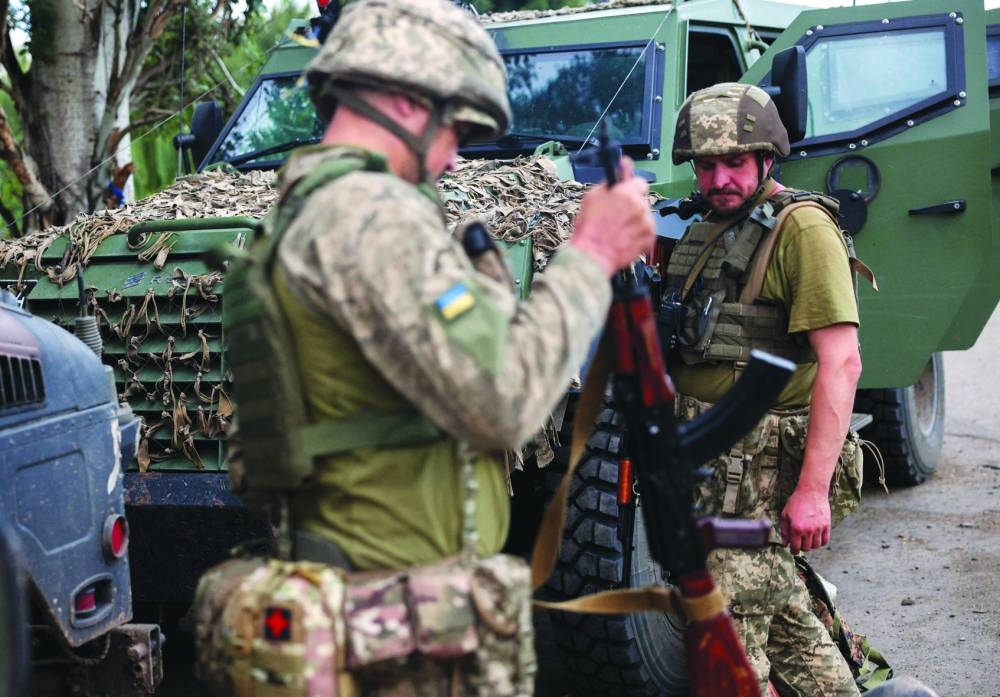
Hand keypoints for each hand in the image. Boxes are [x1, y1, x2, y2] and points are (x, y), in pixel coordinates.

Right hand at [570, 157, 655, 276]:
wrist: (593, 256)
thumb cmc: (590, 229)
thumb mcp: (593, 197)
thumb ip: (611, 180)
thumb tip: (623, 164)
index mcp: (627, 193)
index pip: (639, 182)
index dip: (629, 188)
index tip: (625, 192)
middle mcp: (640, 206)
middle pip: (641, 200)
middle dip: (631, 205)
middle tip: (616, 215)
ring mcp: (647, 223)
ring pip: (644, 215)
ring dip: (635, 219)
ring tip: (618, 229)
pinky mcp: (649, 238)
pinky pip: (646, 230)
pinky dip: (638, 233)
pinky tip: (624, 237)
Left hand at [780, 486, 831, 553]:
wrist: (811, 491)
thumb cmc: (797, 501)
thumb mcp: (785, 514)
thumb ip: (785, 530)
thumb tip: (785, 543)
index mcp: (796, 528)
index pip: (795, 547)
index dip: (793, 550)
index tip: (793, 550)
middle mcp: (808, 530)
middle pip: (806, 548)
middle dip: (802, 547)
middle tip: (800, 542)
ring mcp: (819, 528)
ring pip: (816, 546)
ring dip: (811, 545)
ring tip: (807, 539)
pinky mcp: (827, 526)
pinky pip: (825, 540)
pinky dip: (821, 542)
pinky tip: (816, 538)